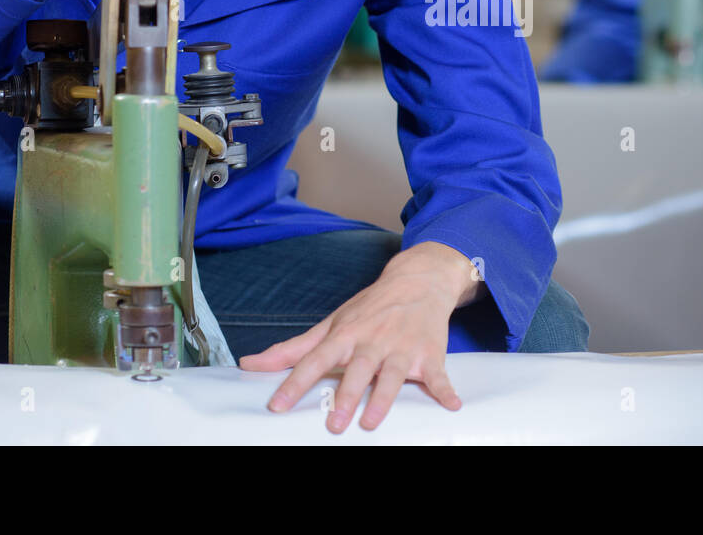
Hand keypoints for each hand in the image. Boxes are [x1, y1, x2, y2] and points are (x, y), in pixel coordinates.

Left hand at [240, 253, 464, 432]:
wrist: (418, 280)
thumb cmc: (370, 307)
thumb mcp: (331, 323)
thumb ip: (293, 348)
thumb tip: (251, 364)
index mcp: (346, 334)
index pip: (315, 360)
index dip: (295, 383)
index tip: (277, 405)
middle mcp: (373, 340)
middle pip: (357, 369)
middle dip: (346, 396)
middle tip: (334, 423)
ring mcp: (402, 347)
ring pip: (392, 374)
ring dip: (384, 398)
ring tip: (371, 422)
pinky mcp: (429, 354)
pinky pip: (438, 374)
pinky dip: (445, 389)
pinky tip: (451, 405)